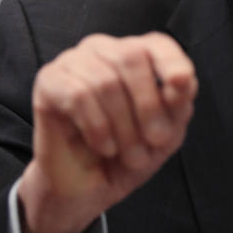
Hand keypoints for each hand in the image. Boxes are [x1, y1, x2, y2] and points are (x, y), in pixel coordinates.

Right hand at [17, 32, 197, 232]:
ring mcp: (72, 62)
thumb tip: (184, 81)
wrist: (86, 189)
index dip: (171, 60)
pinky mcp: (48, 81)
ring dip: (123, 126)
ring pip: (105, 80)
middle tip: (155, 141)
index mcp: (135, 55)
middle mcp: (103, 50)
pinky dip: (97, 127)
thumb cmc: (126, 155)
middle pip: (131, 56)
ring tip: (128, 154)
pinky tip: (104, 146)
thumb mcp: (164, 135)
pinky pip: (78, 95)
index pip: (157, 43)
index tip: (181, 84)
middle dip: (148, 105)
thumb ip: (177, 105)